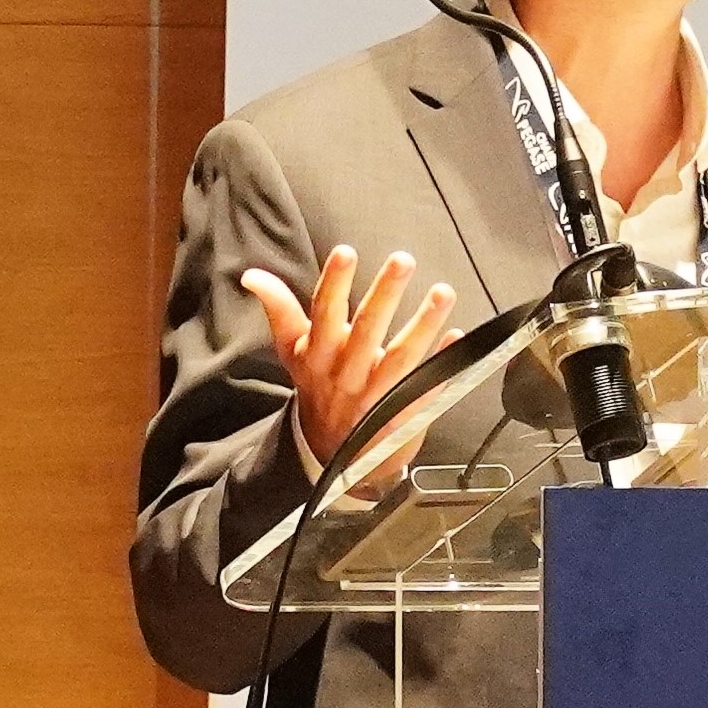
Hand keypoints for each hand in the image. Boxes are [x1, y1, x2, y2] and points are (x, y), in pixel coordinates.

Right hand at [245, 247, 456, 486]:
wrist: (333, 455)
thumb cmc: (318, 388)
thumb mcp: (293, 352)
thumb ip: (279, 310)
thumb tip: (251, 276)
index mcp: (318, 355)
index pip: (323, 313)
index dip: (334, 283)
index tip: (346, 252)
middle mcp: (345, 374)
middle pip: (366, 330)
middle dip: (384, 294)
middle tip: (402, 259)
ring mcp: (376, 396)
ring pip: (401, 357)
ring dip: (423, 324)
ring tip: (443, 292)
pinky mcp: (402, 413)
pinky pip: (426, 386)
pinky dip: (442, 362)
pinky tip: (456, 337)